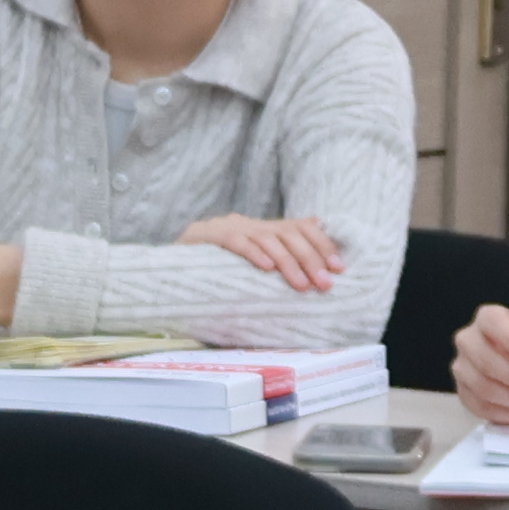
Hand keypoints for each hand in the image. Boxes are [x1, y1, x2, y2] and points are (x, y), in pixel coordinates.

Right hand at [181, 213, 345, 296]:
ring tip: (301, 285)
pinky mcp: (206, 235)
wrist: (170, 262)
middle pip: (289, 234)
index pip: (301, 227)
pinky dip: (253, 253)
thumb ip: (282, 258)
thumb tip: (319, 258)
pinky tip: (266, 268)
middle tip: (324, 284)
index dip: (322, 244)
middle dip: (310, 259)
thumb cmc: (219, 270)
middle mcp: (250, 224)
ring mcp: (228, 227)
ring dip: (287, 263)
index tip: (339, 268)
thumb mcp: (255, 262)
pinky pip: (235, 241)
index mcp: (264, 229)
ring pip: (266, 239)